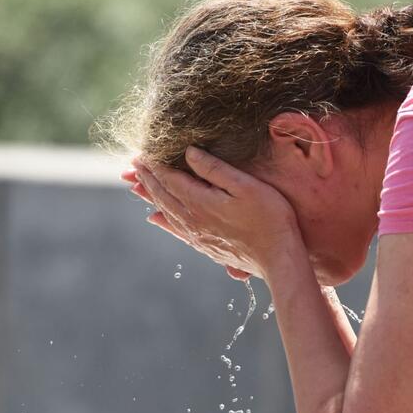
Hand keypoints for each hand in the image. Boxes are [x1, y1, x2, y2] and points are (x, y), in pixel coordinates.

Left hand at [125, 146, 303, 280]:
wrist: (278, 259)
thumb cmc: (270, 218)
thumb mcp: (245, 186)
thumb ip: (214, 169)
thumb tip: (188, 153)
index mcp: (200, 202)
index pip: (169, 179)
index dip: (155, 165)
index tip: (142, 152)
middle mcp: (192, 220)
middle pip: (163, 195)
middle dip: (147, 178)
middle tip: (134, 164)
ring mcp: (197, 235)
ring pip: (166, 211)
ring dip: (151, 196)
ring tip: (138, 184)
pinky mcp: (205, 246)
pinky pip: (175, 230)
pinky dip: (162, 220)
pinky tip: (155, 218)